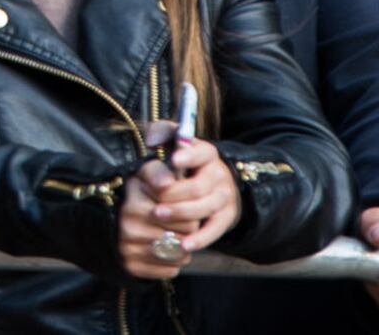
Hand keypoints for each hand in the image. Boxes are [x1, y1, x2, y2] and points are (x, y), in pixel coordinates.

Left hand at [122, 137, 235, 278]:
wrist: (214, 183)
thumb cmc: (184, 161)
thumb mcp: (174, 141)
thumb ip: (162, 133)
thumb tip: (152, 141)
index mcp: (206, 153)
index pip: (201, 152)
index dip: (188, 156)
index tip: (174, 159)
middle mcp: (218, 174)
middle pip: (198, 186)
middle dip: (175, 194)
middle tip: (154, 201)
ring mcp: (224, 197)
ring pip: (205, 207)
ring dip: (182, 213)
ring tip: (159, 215)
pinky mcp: (226, 217)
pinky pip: (215, 229)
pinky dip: (200, 238)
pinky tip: (184, 245)